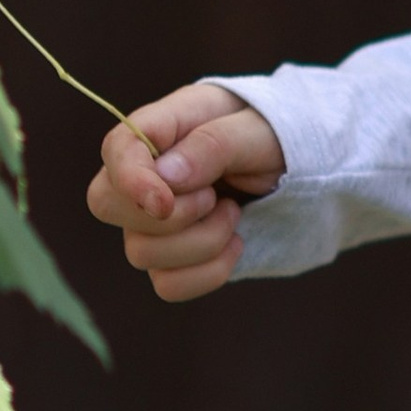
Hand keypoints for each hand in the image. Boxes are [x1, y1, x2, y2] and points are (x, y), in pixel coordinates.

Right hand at [87, 81, 284, 301]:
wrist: (304, 170)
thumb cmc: (278, 136)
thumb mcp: (259, 130)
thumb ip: (214, 145)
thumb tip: (165, 177)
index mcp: (164, 126)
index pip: (116, 151)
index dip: (130, 181)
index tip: (164, 203)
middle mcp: (148, 174)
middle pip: (106, 205)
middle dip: (169, 215)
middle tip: (216, 198)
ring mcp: (153, 219)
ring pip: (140, 253)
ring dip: (200, 242)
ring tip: (234, 212)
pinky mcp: (173, 257)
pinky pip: (168, 284)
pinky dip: (207, 273)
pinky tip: (235, 244)